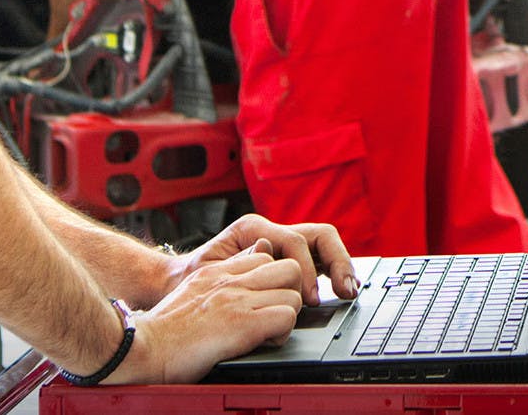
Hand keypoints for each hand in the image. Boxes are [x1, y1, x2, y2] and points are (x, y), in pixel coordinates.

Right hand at [105, 249, 302, 383]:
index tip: (263, 301)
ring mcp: (238, 299)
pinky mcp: (243, 323)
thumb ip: (226, 275)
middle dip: (290, 292)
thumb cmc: (167, 328)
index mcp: (219, 271)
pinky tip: (262, 342)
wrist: (142, 346)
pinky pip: (287, 318)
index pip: (268, 257)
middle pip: (290, 268)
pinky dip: (281, 334)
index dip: (272, 281)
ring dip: (287, 316)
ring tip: (267, 332)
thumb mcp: (196, 289)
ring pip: (294, 294)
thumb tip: (255, 257)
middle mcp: (231, 280)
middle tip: (273, 314)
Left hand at [172, 214, 359, 305]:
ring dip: (341, 265)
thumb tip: (266, 253)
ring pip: (324, 244)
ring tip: (349, 291)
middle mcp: (271, 233)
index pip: (294, 240)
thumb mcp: (205, 271)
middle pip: (318, 235)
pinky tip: (340, 292)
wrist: (178, 282)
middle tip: (345, 290)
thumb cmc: (189, 278)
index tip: (309, 298)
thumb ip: (235, 262)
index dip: (306, 269)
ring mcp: (282, 245)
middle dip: (337, 260)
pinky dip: (332, 273)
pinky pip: (319, 260)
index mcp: (252, 228)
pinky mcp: (288, 261)